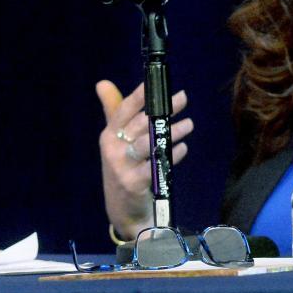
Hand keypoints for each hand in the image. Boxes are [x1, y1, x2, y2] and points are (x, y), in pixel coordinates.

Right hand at [96, 80, 192, 240]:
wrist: (123, 210)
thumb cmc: (123, 168)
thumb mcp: (115, 141)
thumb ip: (114, 112)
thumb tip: (102, 83)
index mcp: (109, 135)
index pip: (123, 110)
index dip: (140, 95)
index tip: (157, 82)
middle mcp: (112, 149)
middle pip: (141, 123)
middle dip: (163, 109)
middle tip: (183, 98)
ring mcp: (122, 167)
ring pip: (149, 143)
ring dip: (171, 131)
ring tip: (189, 124)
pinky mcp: (134, 183)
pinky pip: (156, 165)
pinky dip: (172, 155)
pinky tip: (183, 148)